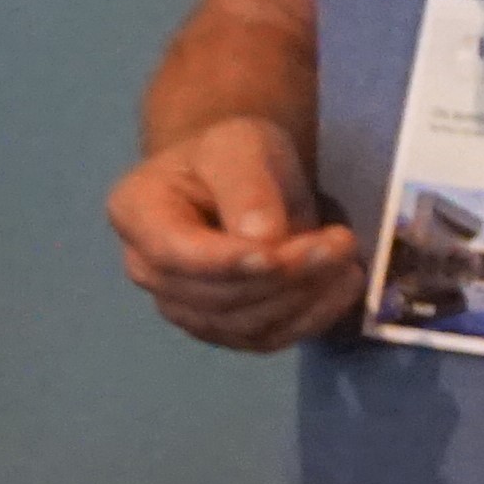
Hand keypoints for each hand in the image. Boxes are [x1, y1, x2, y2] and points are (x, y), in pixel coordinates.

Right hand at [106, 117, 360, 350]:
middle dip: (281, 278)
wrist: (238, 177)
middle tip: (340, 246)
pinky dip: (308, 320)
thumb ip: (246, 186)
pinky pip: (263, 339)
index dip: (226, 262)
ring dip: (301, 301)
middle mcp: (147, 270)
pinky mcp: (219, 329)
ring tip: (347, 264)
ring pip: (241, 325)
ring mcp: (181, 307)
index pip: (176, 253)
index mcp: (136, 213)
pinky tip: (341, 289)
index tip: (279, 254)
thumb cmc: (231, 153)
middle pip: (213, 296)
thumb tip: (263, 240)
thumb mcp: (239, 144)